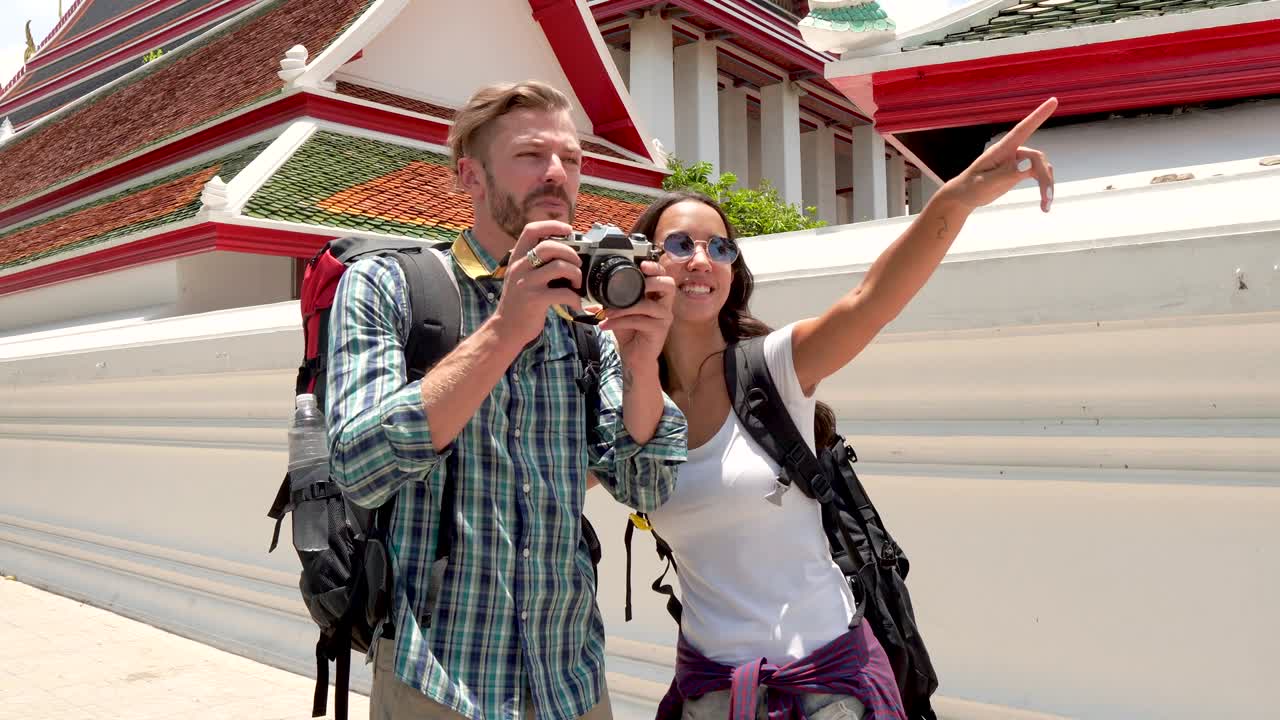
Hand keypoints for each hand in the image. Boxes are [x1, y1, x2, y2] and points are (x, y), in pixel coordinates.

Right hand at [493, 220, 583, 344]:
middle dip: (570, 252)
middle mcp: (519, 267)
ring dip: (575, 273)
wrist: (506, 329)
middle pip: (549, 246)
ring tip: (576, 283)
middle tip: (577, 264)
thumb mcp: (521, 277)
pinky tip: (575, 302)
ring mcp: (526, 283)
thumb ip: (535, 263)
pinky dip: (575, 297)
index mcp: (517, 258)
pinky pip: (563, 292)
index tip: (568, 229)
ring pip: (559, 266)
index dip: (552, 225)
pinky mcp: (535, 300)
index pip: (531, 230)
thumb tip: (565, 252)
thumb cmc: (519, 303)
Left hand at [594, 260, 675, 370]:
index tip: (641, 264)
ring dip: (623, 308)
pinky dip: (619, 321)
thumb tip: (590, 298)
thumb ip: (609, 303)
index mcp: (656, 295)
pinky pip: (639, 320)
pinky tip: (605, 325)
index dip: (655, 267)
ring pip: (647, 305)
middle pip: (668, 284)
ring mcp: (664, 317)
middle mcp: (664, 305)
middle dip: (651, 281)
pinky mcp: (659, 330)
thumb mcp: (618, 313)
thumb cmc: (629, 333)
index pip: (662, 276)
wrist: (634, 357)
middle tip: (633, 285)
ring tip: (605, 313)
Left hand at [943, 97, 1057, 212]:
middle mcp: (1011, 152)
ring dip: (1046, 185)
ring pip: (1041, 168)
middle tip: (1046, 200)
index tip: (1054, 100)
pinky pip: (1038, 175)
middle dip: (1044, 178)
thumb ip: (1005, 175)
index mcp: (1001, 150)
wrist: (963, 196)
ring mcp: (1016, 161)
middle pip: (1037, 158)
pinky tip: (1045, 205)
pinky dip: (1044, 188)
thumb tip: (1026, 168)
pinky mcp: (1019, 171)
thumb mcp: (984, 183)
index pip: (1022, 129)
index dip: (1038, 115)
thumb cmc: (969, 187)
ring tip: (1046, 206)